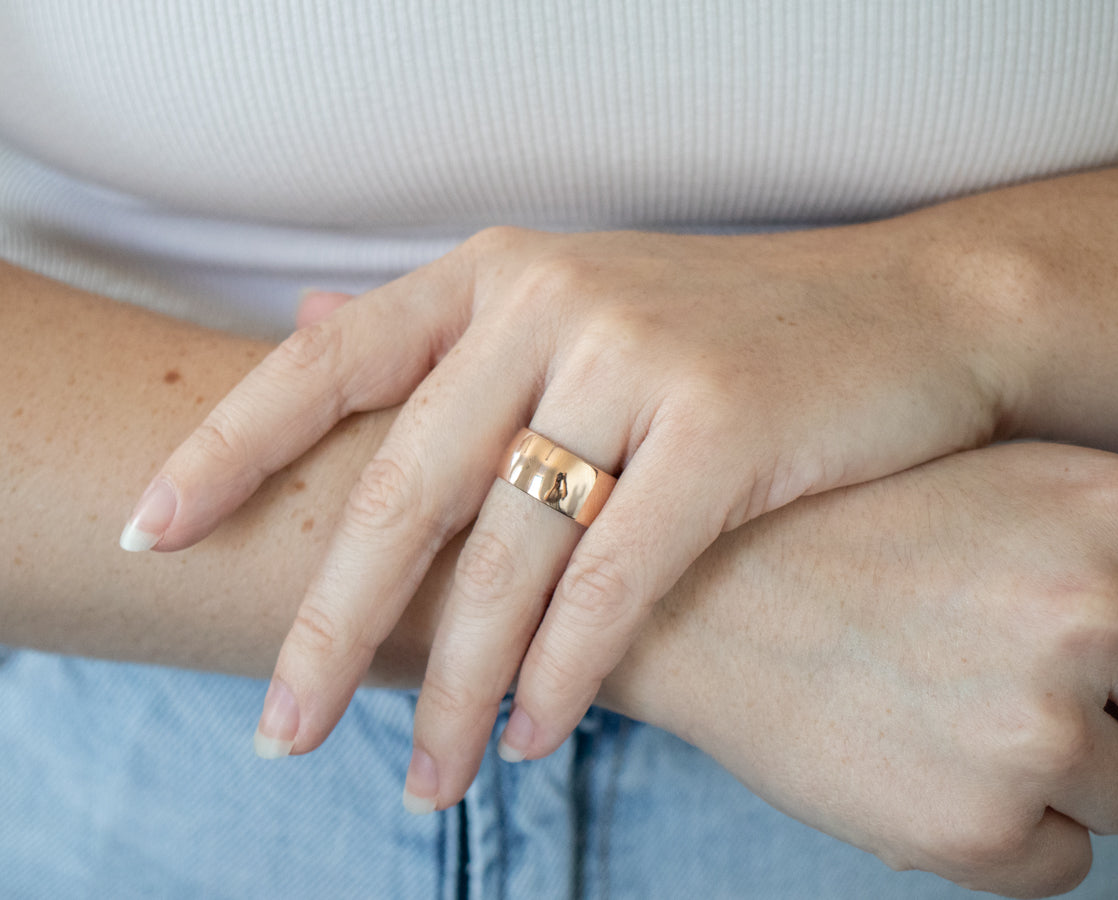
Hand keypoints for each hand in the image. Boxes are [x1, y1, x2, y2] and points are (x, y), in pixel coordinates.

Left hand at [118, 224, 1018, 803]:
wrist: (911, 312)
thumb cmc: (732, 327)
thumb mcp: (575, 296)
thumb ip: (443, 330)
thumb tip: (299, 329)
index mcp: (497, 273)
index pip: (327, 363)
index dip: (226, 449)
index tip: (153, 533)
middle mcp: (551, 302)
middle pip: (405, 488)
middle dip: (333, 626)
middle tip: (281, 731)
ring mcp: (640, 359)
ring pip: (510, 554)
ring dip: (455, 681)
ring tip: (419, 776)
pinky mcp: (728, 428)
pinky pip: (615, 579)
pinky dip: (563, 669)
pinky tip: (529, 734)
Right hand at [607, 442, 1117, 897]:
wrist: (692, 593)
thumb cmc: (848, 534)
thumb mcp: (1008, 487)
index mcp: (1116, 505)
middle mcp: (1098, 609)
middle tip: (1005, 670)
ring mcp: (1040, 723)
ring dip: (1061, 775)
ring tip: (944, 704)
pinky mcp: (978, 824)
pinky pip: (1062, 863)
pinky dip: (1005, 831)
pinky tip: (917, 757)